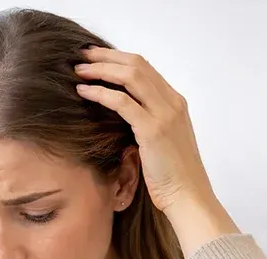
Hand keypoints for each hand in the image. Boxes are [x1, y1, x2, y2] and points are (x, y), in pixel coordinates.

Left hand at [75, 47, 239, 254]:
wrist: (188, 196)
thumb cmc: (172, 177)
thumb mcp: (161, 142)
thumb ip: (146, 123)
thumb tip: (119, 116)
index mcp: (175, 103)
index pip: (145, 68)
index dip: (118, 59)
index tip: (96, 58)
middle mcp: (172, 102)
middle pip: (136, 65)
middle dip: (106, 56)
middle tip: (82, 54)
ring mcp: (165, 114)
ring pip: (130, 76)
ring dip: (101, 69)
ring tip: (78, 69)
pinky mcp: (153, 129)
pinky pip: (122, 102)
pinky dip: (100, 92)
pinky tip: (84, 91)